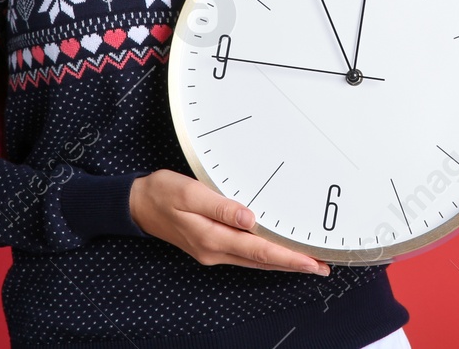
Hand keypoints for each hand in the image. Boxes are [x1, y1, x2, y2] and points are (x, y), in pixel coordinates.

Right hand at [128, 169, 330, 275]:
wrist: (137, 204)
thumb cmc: (162, 193)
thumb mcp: (189, 192)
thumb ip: (220, 206)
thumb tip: (249, 218)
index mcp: (211, 237)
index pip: (259, 251)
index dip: (288, 257)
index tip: (312, 262)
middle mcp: (214, 249)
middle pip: (262, 261)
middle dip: (293, 264)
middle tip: (321, 266)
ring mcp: (212, 250)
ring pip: (254, 260)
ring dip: (281, 261)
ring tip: (307, 262)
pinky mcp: (211, 244)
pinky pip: (244, 254)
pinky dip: (265, 255)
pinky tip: (276, 253)